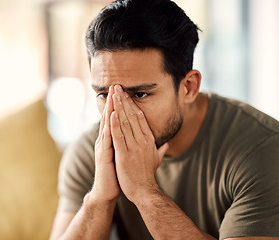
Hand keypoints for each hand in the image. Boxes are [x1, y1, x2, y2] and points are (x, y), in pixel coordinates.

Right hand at [91, 86, 121, 202]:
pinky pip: (106, 137)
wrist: (108, 191)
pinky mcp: (103, 154)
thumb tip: (140, 139)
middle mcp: (106, 140)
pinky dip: (108, 124)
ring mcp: (103, 146)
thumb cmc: (118, 174)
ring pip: (107, 123)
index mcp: (112, 140)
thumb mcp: (125, 156)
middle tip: (116, 85)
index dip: (120, 105)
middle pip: (110, 117)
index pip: (116, 119)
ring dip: (109, 107)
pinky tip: (110, 114)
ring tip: (112, 93)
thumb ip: (130, 146)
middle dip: (113, 100)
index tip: (125, 91)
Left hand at [110, 85, 168, 203]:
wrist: (145, 191)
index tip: (126, 94)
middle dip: (124, 100)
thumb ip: (160, 150)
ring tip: (113, 94)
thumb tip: (166, 144)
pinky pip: (119, 137)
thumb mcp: (156, 160)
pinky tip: (111, 113)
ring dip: (118, 107)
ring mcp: (134, 148)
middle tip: (117, 87)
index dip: (132, 105)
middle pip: (132, 116)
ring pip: (125, 123)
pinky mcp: (125, 155)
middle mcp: (143, 141)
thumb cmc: (148, 175)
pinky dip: (115, 124)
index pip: (140, 118)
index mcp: (149, 140)